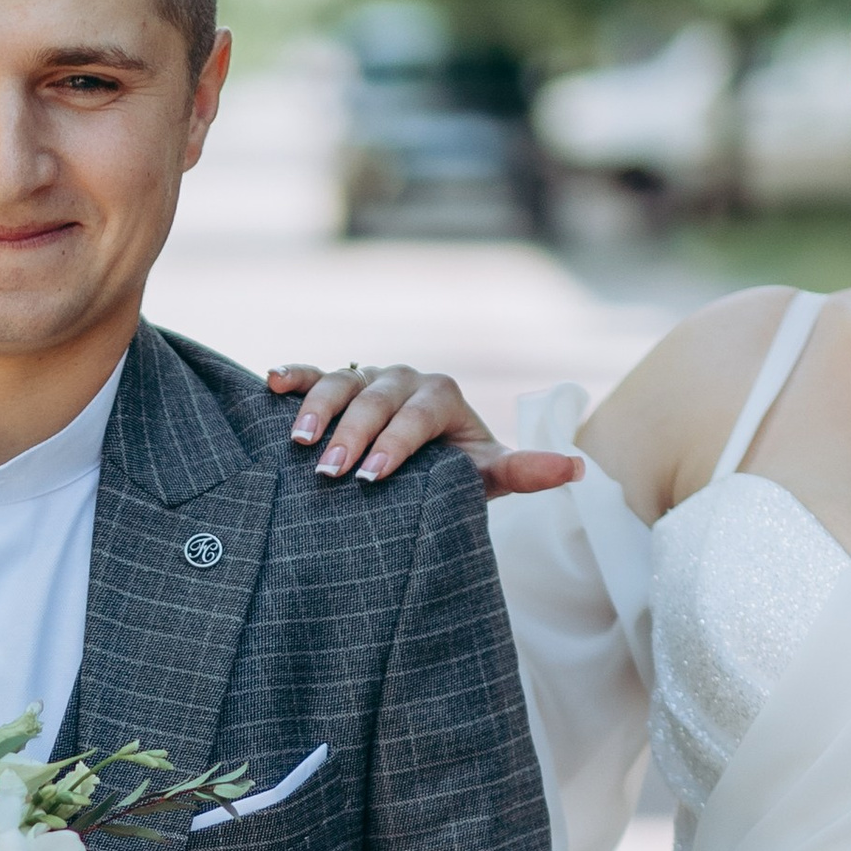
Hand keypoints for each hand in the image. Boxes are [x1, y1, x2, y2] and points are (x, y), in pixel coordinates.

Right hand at [266, 360, 581, 498]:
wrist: (422, 464)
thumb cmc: (453, 474)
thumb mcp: (485, 475)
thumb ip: (522, 471)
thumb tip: (579, 468)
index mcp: (441, 396)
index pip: (418, 415)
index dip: (396, 443)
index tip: (372, 478)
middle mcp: (405, 378)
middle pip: (376, 400)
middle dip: (352, 436)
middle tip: (329, 472)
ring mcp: (368, 376)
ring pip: (341, 382)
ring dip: (317, 409)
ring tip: (299, 443)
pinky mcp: (337, 382)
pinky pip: (312, 373)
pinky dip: (293, 375)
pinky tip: (271, 383)